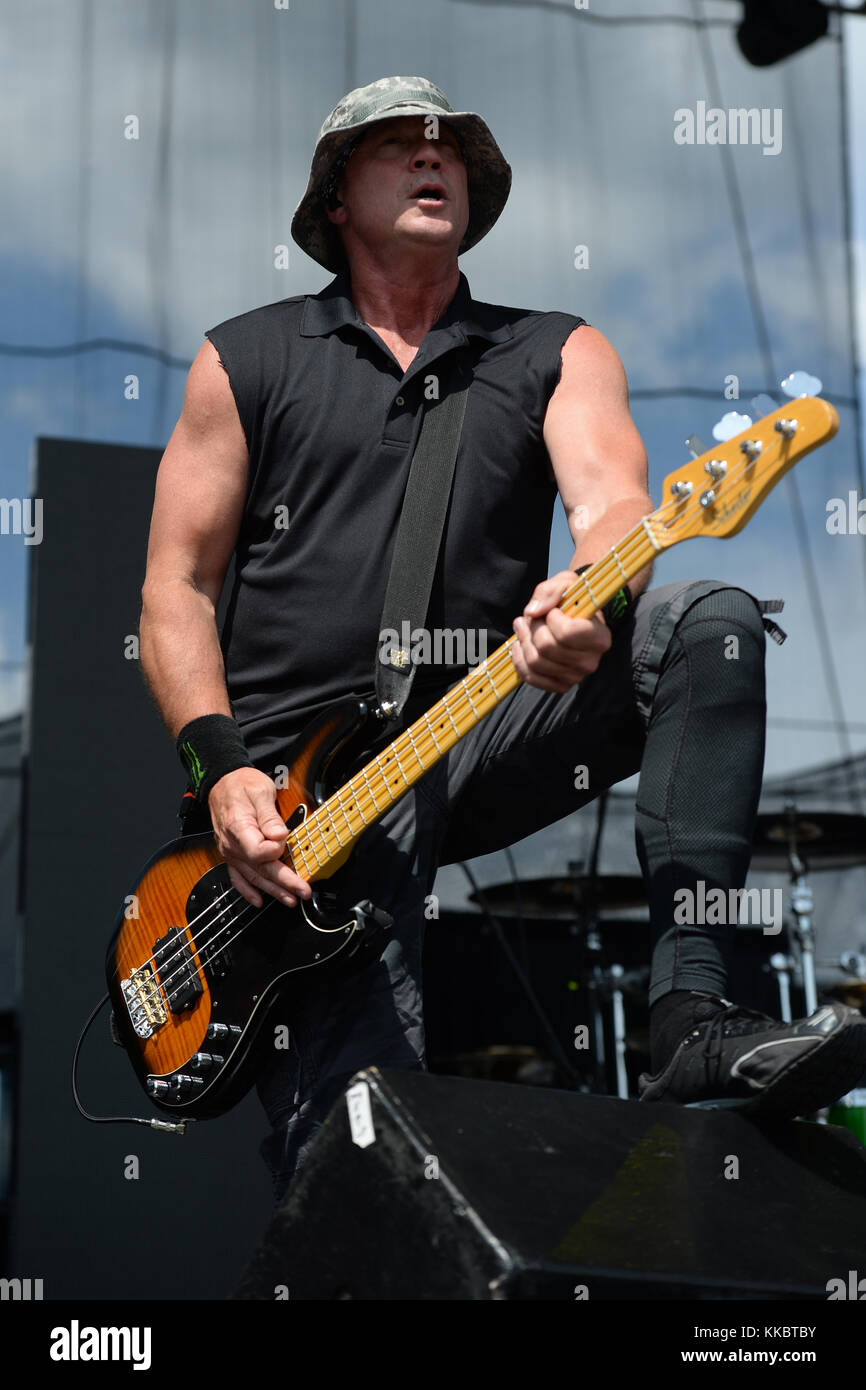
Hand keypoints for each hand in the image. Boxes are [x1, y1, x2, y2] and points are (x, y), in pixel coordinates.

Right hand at [207, 767, 312, 908]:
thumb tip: (280, 835)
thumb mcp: (260, 790)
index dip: (275, 851)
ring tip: (290, 900)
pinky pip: (237, 877)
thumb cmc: (241, 784)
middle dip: (283, 883)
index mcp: (239, 828)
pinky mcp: (232, 854)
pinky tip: (258, 900)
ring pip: (252, 877)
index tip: (285, 842)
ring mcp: (231, 852)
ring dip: (272, 890)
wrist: (221, 783)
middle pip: (259, 869)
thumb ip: (270, 815)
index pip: (258, 852)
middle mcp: (232, 844)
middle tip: (302, 891)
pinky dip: (247, 891)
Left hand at [510, 569, 611, 692]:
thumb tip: (532, 612)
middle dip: (533, 628)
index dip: (552, 618)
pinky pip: (532, 678)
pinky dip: (520, 661)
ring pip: (536, 662)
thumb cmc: (572, 599)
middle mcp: (591, 661)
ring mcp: (576, 676)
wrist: (576, 618)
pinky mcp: (562, 685)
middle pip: (547, 647)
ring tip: (523, 626)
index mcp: (599, 637)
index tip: (552, 610)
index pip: (566, 633)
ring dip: (523, 641)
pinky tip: (520, 645)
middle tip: (531, 617)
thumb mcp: (565, 583)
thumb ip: (549, 592)